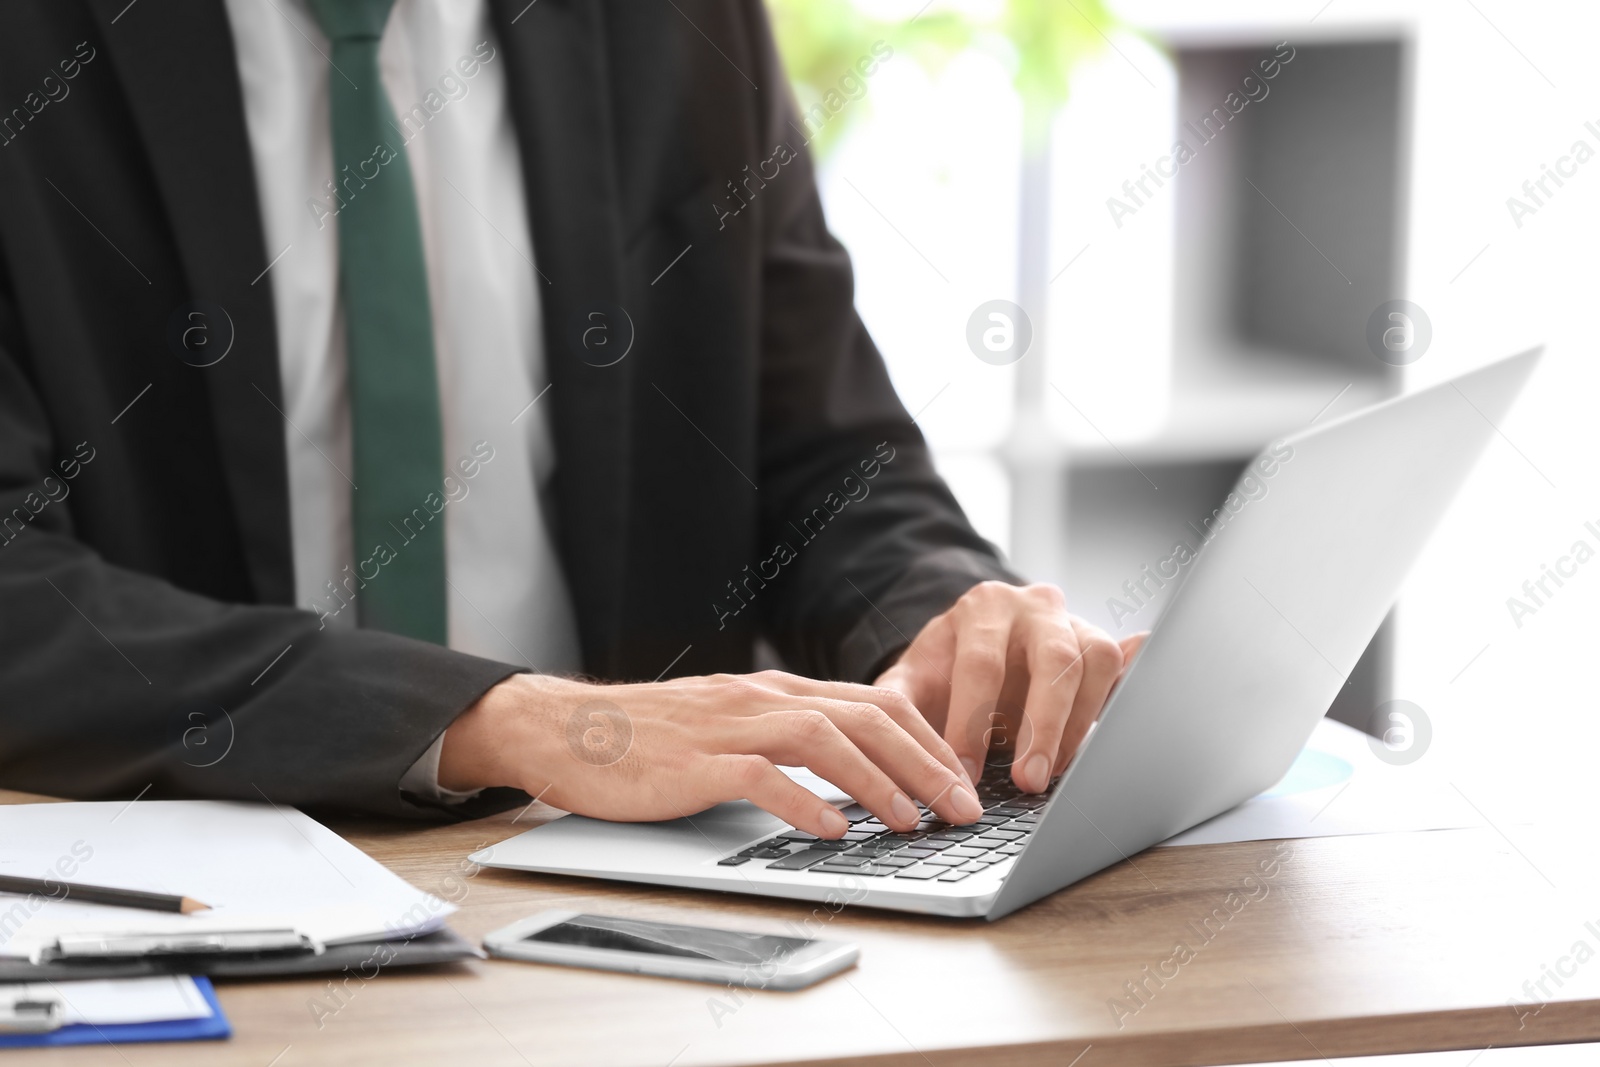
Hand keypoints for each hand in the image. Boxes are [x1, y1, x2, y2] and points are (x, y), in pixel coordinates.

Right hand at [437, 670, 985, 838]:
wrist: (566, 728)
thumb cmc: (650, 735)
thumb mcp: (732, 722)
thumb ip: (787, 735)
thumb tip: (853, 769)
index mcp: (777, 690)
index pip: (874, 702)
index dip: (928, 738)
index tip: (962, 777)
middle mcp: (762, 699)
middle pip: (865, 717)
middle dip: (925, 761)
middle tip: (963, 806)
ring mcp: (729, 727)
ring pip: (825, 739)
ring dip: (878, 781)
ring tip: (912, 820)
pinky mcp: (696, 762)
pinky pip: (761, 777)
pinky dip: (803, 803)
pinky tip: (832, 830)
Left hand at [872, 581, 1146, 793]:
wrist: (976, 643)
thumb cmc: (944, 669)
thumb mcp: (911, 679)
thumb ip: (897, 702)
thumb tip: (886, 743)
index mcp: (983, 607)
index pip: (982, 664)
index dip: (973, 722)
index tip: (964, 775)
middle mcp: (1035, 607)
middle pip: (1053, 660)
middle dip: (1042, 727)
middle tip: (1028, 782)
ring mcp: (1075, 623)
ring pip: (1095, 663)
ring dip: (1080, 724)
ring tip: (1056, 774)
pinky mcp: (1101, 648)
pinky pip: (1126, 663)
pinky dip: (1134, 683)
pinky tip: (1135, 715)